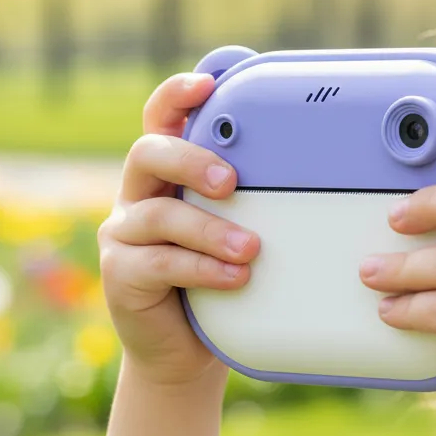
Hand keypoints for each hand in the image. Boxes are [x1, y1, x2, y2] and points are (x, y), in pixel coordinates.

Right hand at [97, 73, 260, 386]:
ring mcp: (124, 235)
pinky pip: (161, 263)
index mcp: (166, 175)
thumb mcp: (240, 229)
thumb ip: (255, 199)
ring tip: (251, 249)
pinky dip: (204, 268)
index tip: (207, 84)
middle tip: (231, 182)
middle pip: (149, 154)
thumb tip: (314, 170)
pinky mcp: (121, 274)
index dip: (176, 96)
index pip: (160, 120)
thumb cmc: (222, 280)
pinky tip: (236, 277)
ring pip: (160, 215)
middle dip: (191, 160)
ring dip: (211, 230)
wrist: (187, 351)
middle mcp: (138, 196)